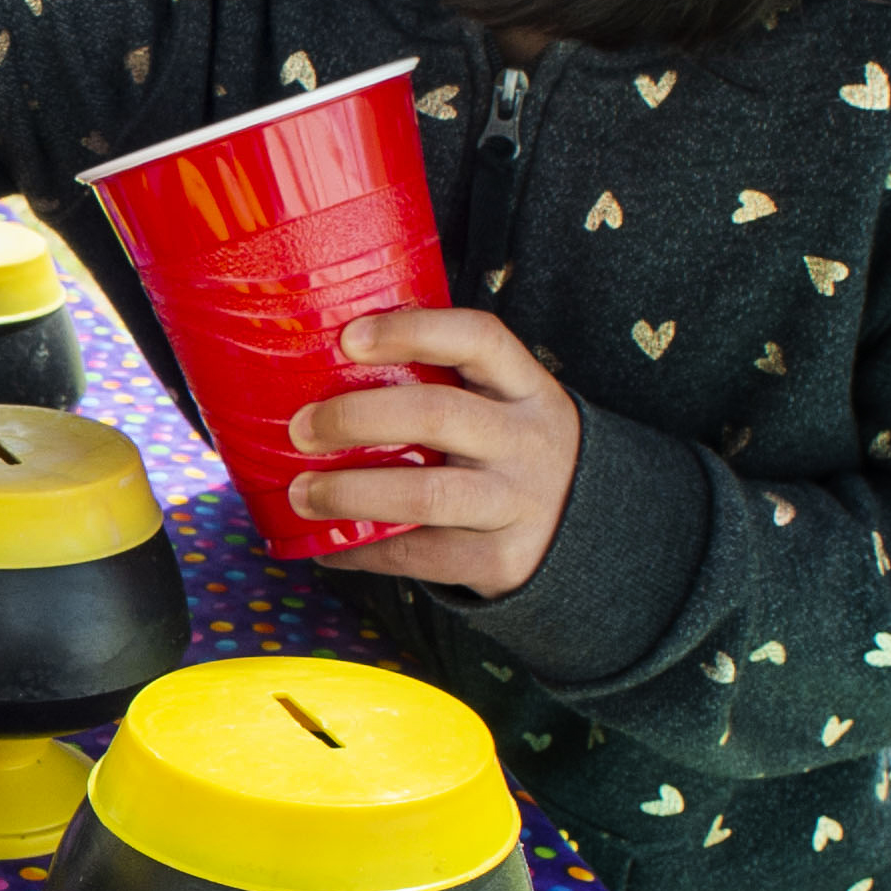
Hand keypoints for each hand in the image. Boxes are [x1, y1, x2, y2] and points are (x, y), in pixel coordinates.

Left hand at [285, 308, 579, 594]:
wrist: (589, 533)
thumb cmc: (511, 454)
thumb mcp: (505, 407)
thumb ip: (445, 386)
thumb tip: (325, 370)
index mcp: (526, 388)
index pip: (478, 338)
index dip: (413, 331)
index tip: (349, 338)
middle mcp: (527, 440)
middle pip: (439, 415)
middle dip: (357, 417)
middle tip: (302, 428)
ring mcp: (518, 503)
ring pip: (426, 495)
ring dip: (350, 493)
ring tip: (301, 494)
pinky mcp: (501, 560)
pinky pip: (420, 555)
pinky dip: (363, 551)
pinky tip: (327, 545)